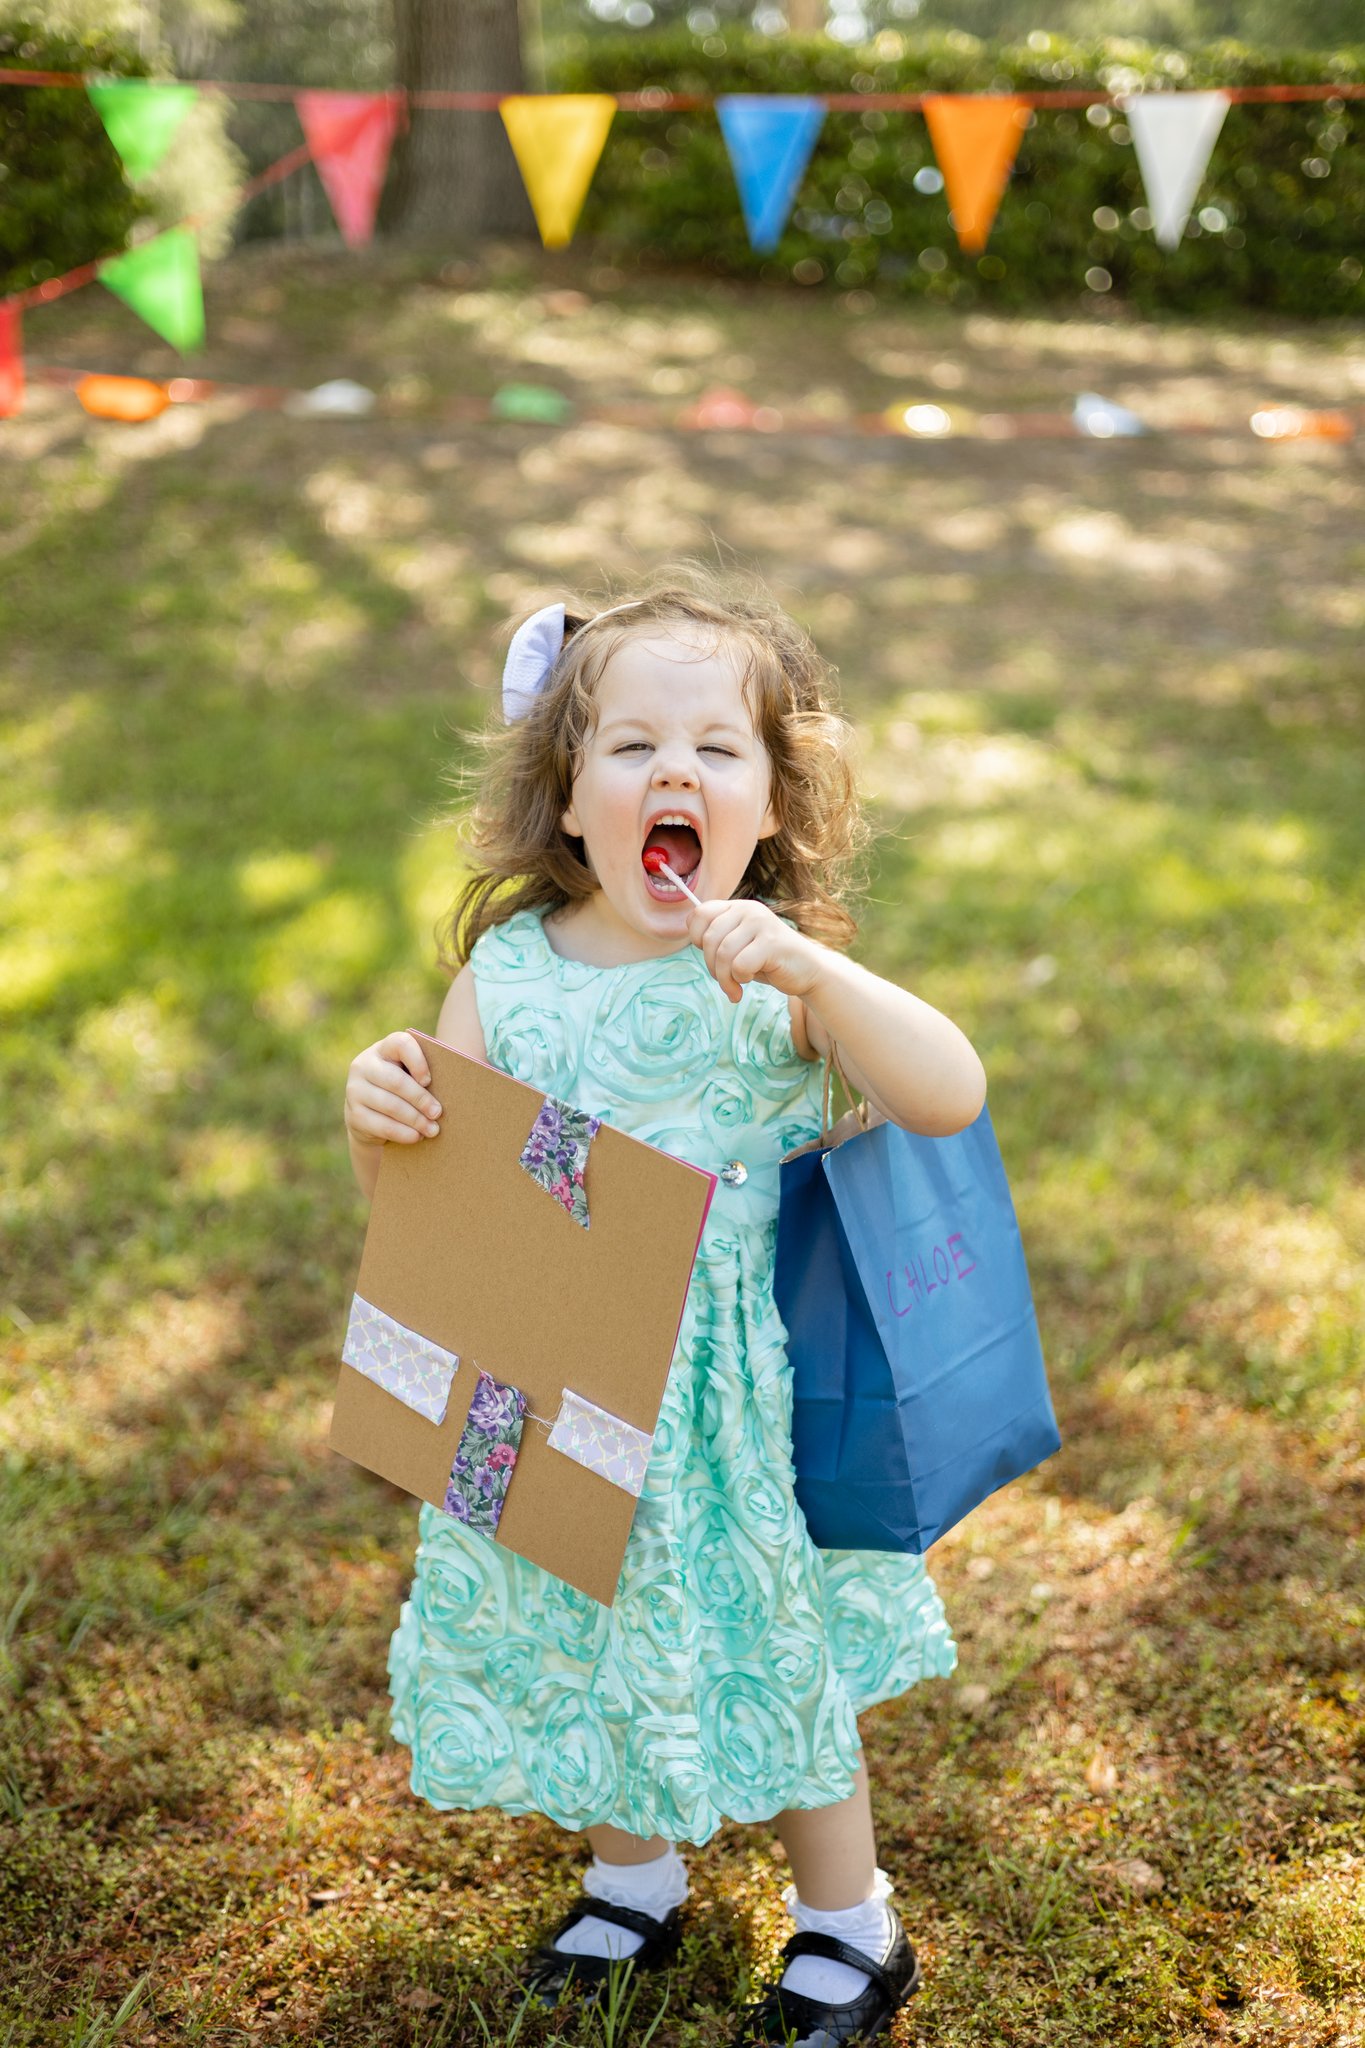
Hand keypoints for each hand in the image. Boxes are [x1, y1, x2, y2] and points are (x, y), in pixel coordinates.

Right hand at [345, 1031, 442, 1146]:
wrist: (370, 1116)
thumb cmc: (401, 1091)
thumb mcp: (408, 1076)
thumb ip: (423, 1076)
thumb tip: (456, 1087)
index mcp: (383, 1049)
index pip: (400, 1043)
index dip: (418, 1061)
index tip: (429, 1080)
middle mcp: (364, 1065)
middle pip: (396, 1081)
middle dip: (421, 1099)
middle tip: (438, 1113)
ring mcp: (355, 1090)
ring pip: (390, 1105)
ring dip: (415, 1120)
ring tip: (432, 1130)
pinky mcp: (354, 1115)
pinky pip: (382, 1126)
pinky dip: (403, 1133)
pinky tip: (416, 1137)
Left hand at [685, 899, 823, 1004]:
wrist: (808, 971)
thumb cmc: (768, 961)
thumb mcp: (740, 945)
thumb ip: (719, 937)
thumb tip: (692, 935)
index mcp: (738, 907)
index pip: (699, 914)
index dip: (696, 938)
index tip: (710, 955)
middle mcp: (749, 910)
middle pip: (708, 939)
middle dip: (711, 966)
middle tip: (725, 980)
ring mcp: (761, 924)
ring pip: (722, 954)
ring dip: (724, 979)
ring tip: (734, 988)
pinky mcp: (771, 943)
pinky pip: (739, 965)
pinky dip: (740, 979)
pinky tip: (749, 983)